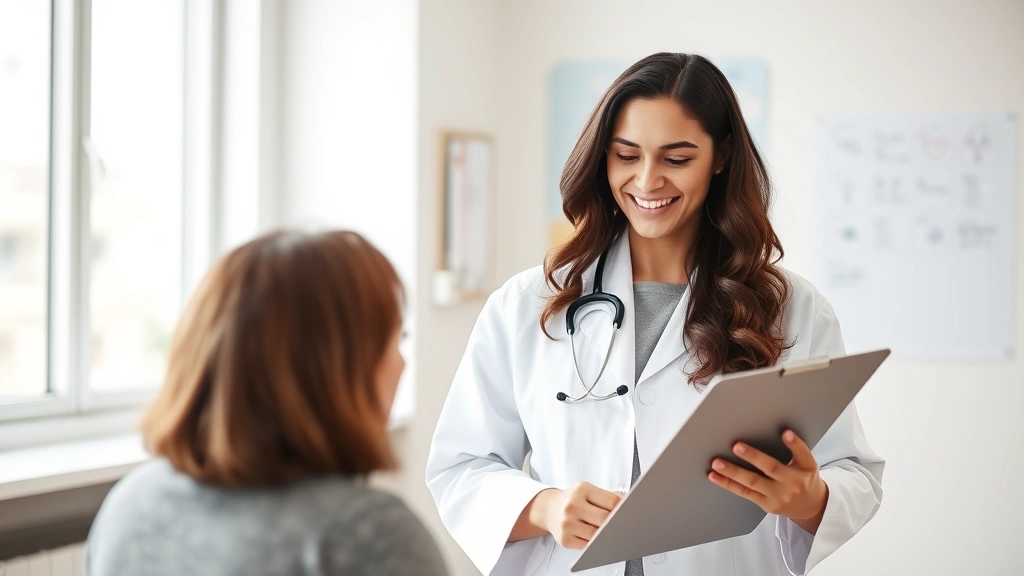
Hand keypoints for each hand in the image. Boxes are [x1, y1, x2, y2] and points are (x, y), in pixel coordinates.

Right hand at [540, 482, 622, 548]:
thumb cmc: (573, 500)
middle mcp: (572, 505)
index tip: (625, 512)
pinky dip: (593, 544)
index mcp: (581, 490)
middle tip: (617, 523)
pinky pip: (587, 546)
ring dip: (603, 535)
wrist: (549, 509)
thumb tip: (628, 502)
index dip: (622, 508)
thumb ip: (607, 496)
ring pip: (596, 535)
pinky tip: (592, 537)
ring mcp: (567, 523)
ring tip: (604, 530)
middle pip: (604, 519)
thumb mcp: (588, 491)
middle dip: (613, 523)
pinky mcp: (564, 539)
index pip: (611, 501)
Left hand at [707, 430, 828, 533]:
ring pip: (752, 483)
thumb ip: (798, 448)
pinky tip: (714, 476)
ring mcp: (776, 497)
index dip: (794, 444)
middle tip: (735, 446)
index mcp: (802, 471)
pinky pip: (745, 493)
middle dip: (752, 457)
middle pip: (771, 469)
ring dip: (732, 473)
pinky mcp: (765, 505)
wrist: (810, 507)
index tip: (784, 433)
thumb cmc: (805, 479)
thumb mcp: (808, 463)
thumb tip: (785, 432)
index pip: (801, 455)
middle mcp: (790, 486)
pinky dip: (728, 484)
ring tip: (716, 463)